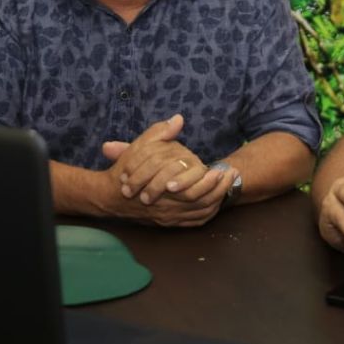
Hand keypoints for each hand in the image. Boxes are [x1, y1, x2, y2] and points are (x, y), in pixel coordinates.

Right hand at [96, 115, 238, 226]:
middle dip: (220, 188)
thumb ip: (159, 133)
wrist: (110, 197)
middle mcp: (170, 207)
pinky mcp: (170, 223)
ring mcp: (170, 217)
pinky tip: (216, 201)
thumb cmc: (126, 171)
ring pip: (201, 212)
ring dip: (217, 199)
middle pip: (203, 202)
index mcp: (165, 188)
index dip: (213, 180)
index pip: (196, 189)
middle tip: (232, 175)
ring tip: (229, 185)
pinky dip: (208, 213)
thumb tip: (178, 120)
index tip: (225, 168)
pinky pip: (195, 221)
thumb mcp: (139, 147)